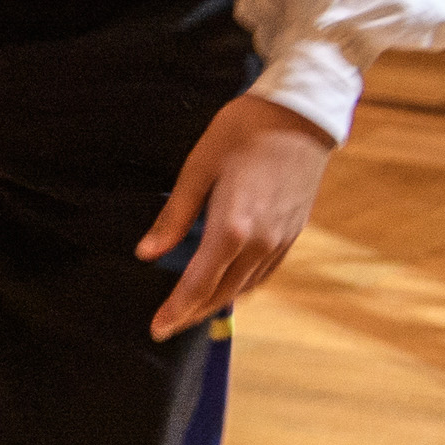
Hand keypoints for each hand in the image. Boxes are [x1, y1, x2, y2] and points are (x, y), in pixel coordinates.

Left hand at [140, 95, 334, 336]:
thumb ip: (173, 217)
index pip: (198, 284)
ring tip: (191, 311)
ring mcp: (281, 239)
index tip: (157, 328)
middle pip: (222, 293)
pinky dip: (242, 287)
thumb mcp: (196, 169)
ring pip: (245, 287)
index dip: (176, 310)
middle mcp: (260, 242)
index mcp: (231, 228)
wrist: (298, 116)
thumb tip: (146, 253)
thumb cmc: (240, 134)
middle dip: (192, 313)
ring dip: (217, 303)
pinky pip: (265, 273)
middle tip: (167, 326)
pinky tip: (228, 286)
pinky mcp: (293, 232)